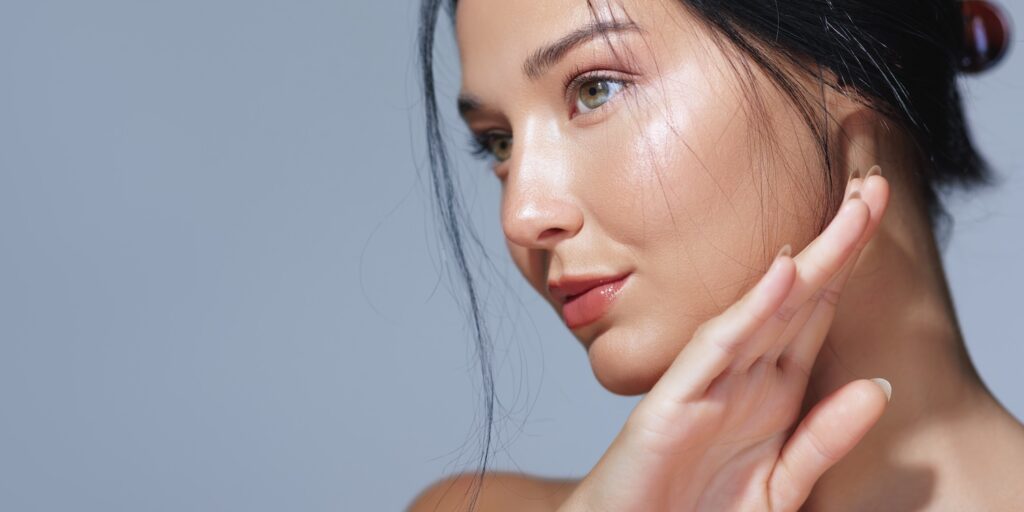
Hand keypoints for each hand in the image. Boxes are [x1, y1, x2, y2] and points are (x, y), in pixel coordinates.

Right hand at [559, 167, 891, 511]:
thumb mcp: (780, 485)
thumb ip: (823, 439)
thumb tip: (880, 387)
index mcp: (769, 392)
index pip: (816, 315)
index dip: (850, 267)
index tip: (879, 217)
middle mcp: (741, 377)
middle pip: (799, 299)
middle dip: (840, 244)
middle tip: (877, 187)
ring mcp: (705, 384)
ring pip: (765, 310)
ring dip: (811, 260)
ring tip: (852, 212)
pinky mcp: (671, 403)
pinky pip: (717, 349)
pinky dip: (750, 310)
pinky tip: (782, 273)